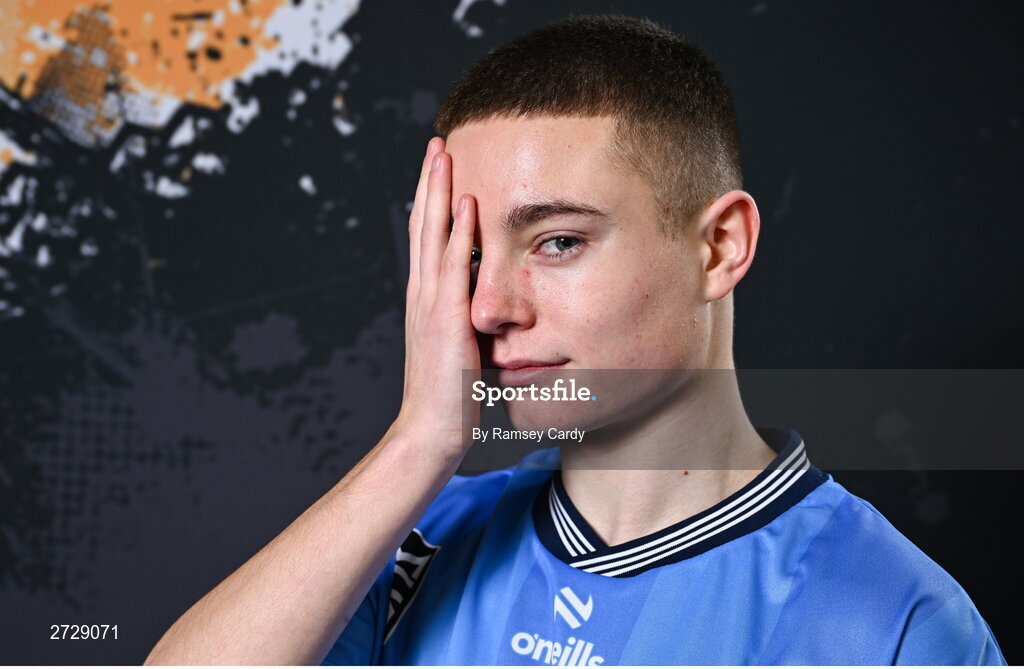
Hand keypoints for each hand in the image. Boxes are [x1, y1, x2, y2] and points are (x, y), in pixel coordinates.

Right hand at [391, 138, 480, 455]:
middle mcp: (424, 294)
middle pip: (423, 225)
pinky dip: (459, 232)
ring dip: (439, 192)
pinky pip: (453, 267)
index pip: (428, 239)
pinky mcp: (447, 320)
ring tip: (443, 154)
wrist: (431, 432)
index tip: (441, 168)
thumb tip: (487, 309)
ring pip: (432, 235)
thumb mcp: (461, 350)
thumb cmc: (451, 398)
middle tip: (436, 143)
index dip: (433, 201)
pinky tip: (468, 203)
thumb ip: (469, 323)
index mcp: (428, 299)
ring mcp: (431, 304)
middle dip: (430, 183)